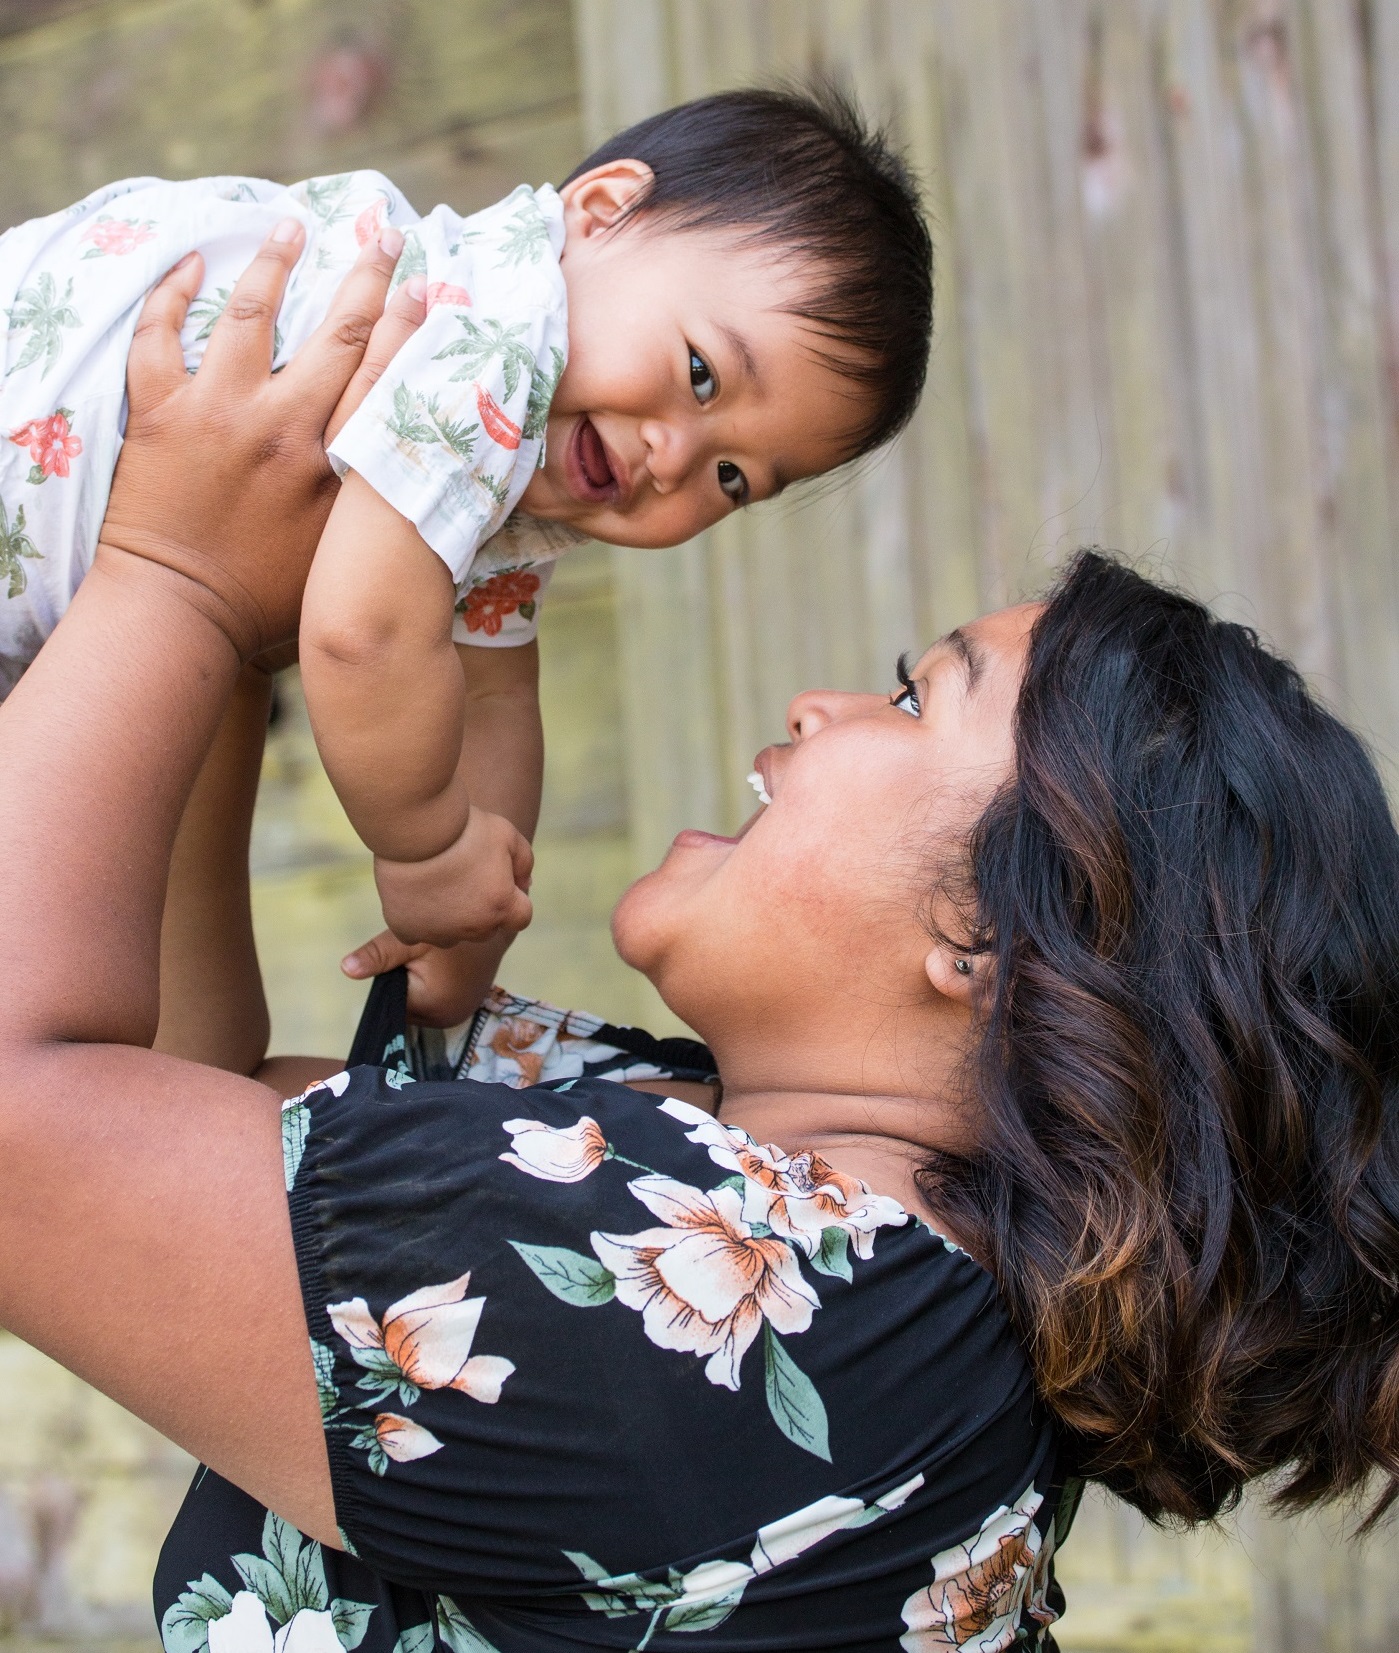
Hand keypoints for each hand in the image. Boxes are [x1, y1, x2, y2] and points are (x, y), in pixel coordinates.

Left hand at [98, 222, 426, 659]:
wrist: (181, 618)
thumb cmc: (269, 604)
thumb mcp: (344, 556)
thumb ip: (375, 507)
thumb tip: (418, 474)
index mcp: (335, 463)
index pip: (385, 376)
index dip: (413, 326)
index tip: (432, 285)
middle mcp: (282, 425)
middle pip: (337, 332)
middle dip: (368, 277)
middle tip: (387, 234)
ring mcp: (217, 413)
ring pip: (249, 314)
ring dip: (275, 263)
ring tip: (292, 225)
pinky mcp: (161, 415)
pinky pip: (159, 338)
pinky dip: (172, 294)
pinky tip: (191, 263)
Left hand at [340, 932, 497, 1028]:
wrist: (499, 919)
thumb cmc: (453, 928)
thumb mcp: (409, 939)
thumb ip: (378, 955)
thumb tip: (346, 969)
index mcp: (431, 1008)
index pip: (393, 1002)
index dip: (391, 977)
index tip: (403, 954)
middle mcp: (449, 1019)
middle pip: (409, 1003)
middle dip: (406, 981)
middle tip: (418, 953)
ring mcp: (462, 1012)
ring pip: (424, 1000)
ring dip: (421, 982)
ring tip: (432, 957)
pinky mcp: (470, 1003)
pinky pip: (440, 997)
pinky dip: (437, 983)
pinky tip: (444, 962)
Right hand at [375, 806, 533, 947]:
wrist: (411, 826)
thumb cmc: (461, 827)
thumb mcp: (507, 834)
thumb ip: (524, 863)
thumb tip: (524, 884)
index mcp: (500, 906)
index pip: (521, 917)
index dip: (512, 896)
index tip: (494, 876)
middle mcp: (471, 928)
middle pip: (486, 927)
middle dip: (482, 908)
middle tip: (462, 874)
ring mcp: (437, 932)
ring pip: (451, 934)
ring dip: (450, 917)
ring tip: (437, 881)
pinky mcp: (406, 930)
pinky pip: (417, 932)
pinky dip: (418, 918)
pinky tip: (414, 892)